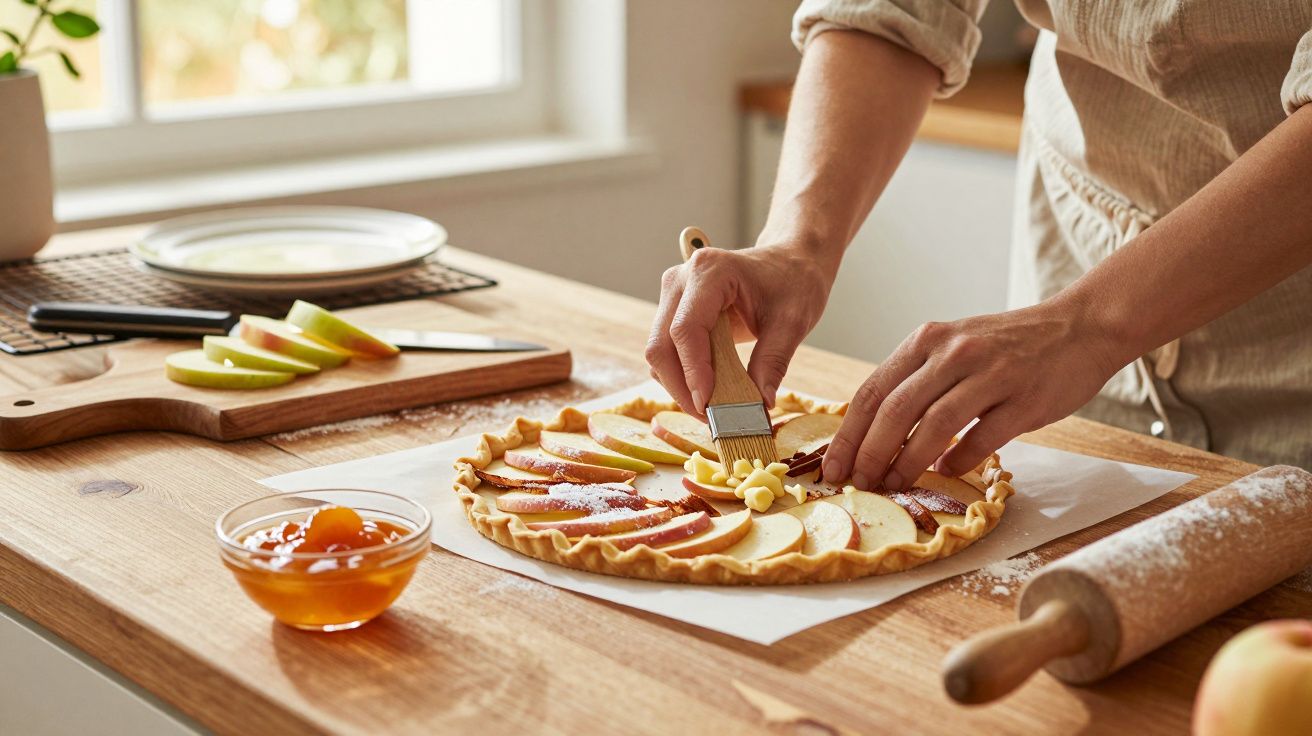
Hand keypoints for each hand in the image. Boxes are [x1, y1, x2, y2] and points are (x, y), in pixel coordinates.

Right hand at [646, 242, 836, 416]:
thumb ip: (773, 362)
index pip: (686, 330)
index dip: (693, 372)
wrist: (789, 262)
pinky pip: (667, 352)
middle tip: (712, 420)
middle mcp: (680, 280)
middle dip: (682, 388)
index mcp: (710, 271)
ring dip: (679, 387)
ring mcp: (672, 295)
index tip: (708, 407)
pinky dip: (682, 378)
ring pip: (659, 353)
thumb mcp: (793, 322)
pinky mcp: (673, 312)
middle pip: (661, 345)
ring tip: (714, 411)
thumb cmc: (794, 282)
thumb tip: (760, 405)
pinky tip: (709, 393)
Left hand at [821, 297, 1123, 490]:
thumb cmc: (1008, 345)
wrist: (1080, 327)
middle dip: (870, 453)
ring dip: (908, 461)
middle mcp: (954, 352)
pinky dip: (959, 459)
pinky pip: (983, 437)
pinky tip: (945, 472)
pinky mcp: (1025, 398)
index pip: (874, 390)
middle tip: (859, 483)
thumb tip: (875, 433)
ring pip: (935, 424)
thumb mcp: (954, 346)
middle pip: (896, 410)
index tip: (833, 466)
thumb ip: (918, 379)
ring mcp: (991, 373)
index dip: (849, 433)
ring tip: (893, 485)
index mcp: (928, 340)